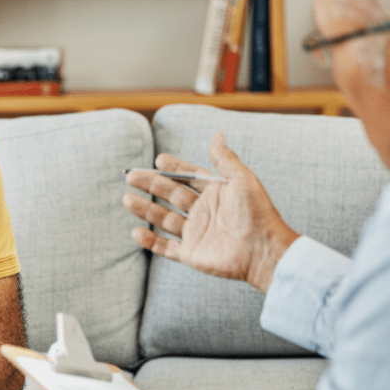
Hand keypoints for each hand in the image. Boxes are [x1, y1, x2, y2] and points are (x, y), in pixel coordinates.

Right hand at [124, 132, 298, 292]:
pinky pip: (166, 247)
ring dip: (145, 209)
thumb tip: (217, 135)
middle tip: (132, 176)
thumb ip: (225, 159)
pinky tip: (136, 231)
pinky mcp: (191, 254)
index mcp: (216, 193)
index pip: (189, 177)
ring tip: (127, 199)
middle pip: (171, 195)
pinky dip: (150, 241)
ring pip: (164, 219)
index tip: (159, 160)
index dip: (174, 168)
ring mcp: (196, 234)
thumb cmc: (257, 213)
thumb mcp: (242, 179)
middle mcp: (204, 212)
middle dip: (151, 185)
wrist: (262, 250)